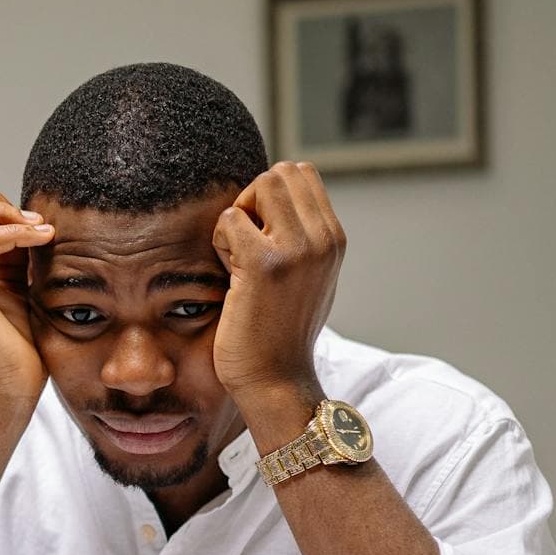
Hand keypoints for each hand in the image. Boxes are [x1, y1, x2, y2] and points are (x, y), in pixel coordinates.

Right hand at [0, 188, 55, 402]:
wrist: (7, 394)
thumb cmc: (15, 350)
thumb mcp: (16, 289)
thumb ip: (13, 255)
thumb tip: (28, 220)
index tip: (32, 223)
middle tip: (34, 222)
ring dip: (1, 211)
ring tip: (39, 230)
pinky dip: (11, 232)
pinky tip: (40, 240)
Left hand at [210, 161, 344, 405]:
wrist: (277, 380)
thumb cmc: (281, 331)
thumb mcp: (309, 277)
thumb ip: (303, 237)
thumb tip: (281, 196)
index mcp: (334, 239)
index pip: (301, 174)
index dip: (271, 197)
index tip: (262, 237)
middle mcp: (323, 239)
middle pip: (281, 173)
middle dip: (254, 200)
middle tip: (246, 245)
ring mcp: (297, 249)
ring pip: (260, 186)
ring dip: (239, 217)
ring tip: (239, 258)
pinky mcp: (264, 263)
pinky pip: (230, 218)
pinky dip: (220, 241)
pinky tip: (229, 275)